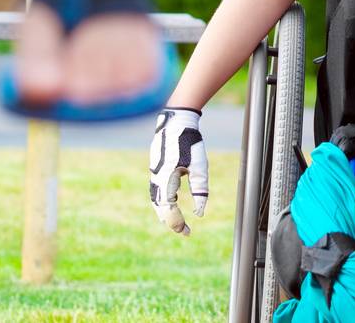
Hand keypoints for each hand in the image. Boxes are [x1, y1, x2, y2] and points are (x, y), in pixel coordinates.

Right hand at [149, 107, 208, 235]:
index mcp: (166, 179)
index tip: (188, 232)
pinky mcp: (155, 168)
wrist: (176, 121)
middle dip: (172, 221)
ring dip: (165, 213)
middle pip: (160, 208)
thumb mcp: (199, 166)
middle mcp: (156, 178)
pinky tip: (168, 205)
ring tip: (176, 223)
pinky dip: (161, 202)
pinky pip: (156, 191)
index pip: (169, 209)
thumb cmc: (190, 142)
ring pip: (156, 200)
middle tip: (185, 231)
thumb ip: (200, 189)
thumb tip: (200, 212)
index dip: (178, 223)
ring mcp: (154, 173)